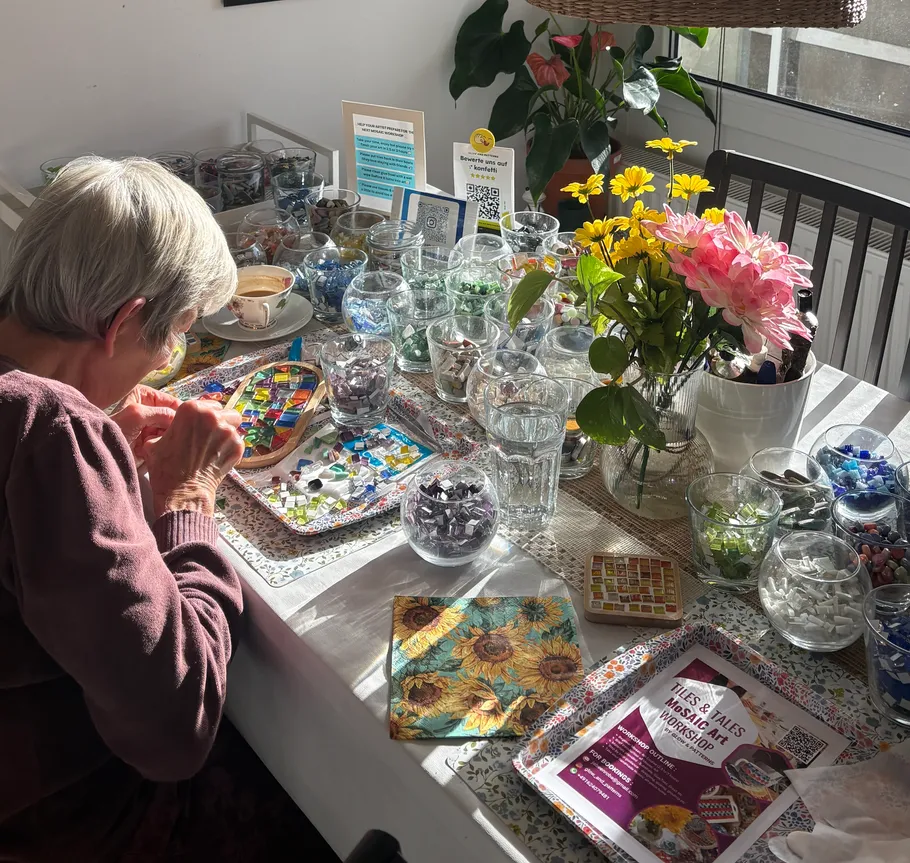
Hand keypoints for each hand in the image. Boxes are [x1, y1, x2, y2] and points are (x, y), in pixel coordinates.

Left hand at [111, 385, 180, 457]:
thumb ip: (161, 412)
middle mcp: (147, 408)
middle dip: (168, 427)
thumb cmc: (114, 429)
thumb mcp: (137, 414)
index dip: (178, 411)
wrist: (103, 451)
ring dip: (162, 438)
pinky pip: (162, 441)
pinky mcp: (148, 439)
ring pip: (168, 430)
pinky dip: (157, 446)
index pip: (170, 401)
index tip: (186, 422)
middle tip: (161, 435)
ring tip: (149, 442)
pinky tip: (146, 449)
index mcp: (144, 395)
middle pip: (171, 417)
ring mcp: (148, 424)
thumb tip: (180, 418)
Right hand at [142, 400, 243, 517]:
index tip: (203, 424)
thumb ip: (166, 429)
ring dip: (227, 433)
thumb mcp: (154, 442)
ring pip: (234, 425)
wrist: (183, 491)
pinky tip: (218, 457)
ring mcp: (227, 431)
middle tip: (210, 436)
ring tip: (215, 447)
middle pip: (225, 412)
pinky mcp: (237, 446)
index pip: (208, 403)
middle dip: (219, 422)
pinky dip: (231, 448)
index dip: (206, 414)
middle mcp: (211, 416)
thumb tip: (169, 428)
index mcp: (191, 410)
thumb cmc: (167, 468)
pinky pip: (238, 442)